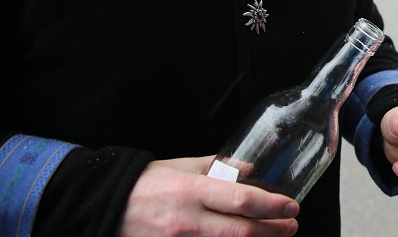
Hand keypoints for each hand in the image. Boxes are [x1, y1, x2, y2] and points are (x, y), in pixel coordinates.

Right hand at [120, 156, 298, 236]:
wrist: (105, 206)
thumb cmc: (146, 184)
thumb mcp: (183, 167)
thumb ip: (218, 167)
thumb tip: (249, 169)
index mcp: (192, 191)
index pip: (241, 200)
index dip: (272, 206)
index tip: (291, 206)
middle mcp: (187, 221)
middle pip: (241, 231)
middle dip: (272, 230)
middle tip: (291, 226)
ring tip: (274, 236)